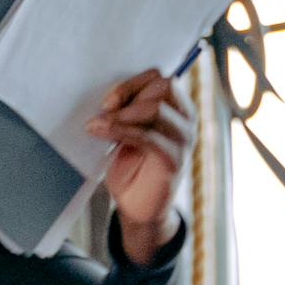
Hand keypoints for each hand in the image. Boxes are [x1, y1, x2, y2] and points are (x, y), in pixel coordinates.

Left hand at [88, 66, 190, 259]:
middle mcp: (186, 120)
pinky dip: (120, 130)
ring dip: (121, 115)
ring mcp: (184, 140)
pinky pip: (148, 136)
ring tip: (97, 124)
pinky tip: (100, 131)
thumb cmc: (131, 167)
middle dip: (129, 94)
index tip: (107, 99)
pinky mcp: (173, 160)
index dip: (132, 83)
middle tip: (104, 109)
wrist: (137, 206)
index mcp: (177, 109)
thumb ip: (124, 112)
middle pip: (164, 86)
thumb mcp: (125, 131)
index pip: (160, 78)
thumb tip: (106, 95)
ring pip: (156, 109)